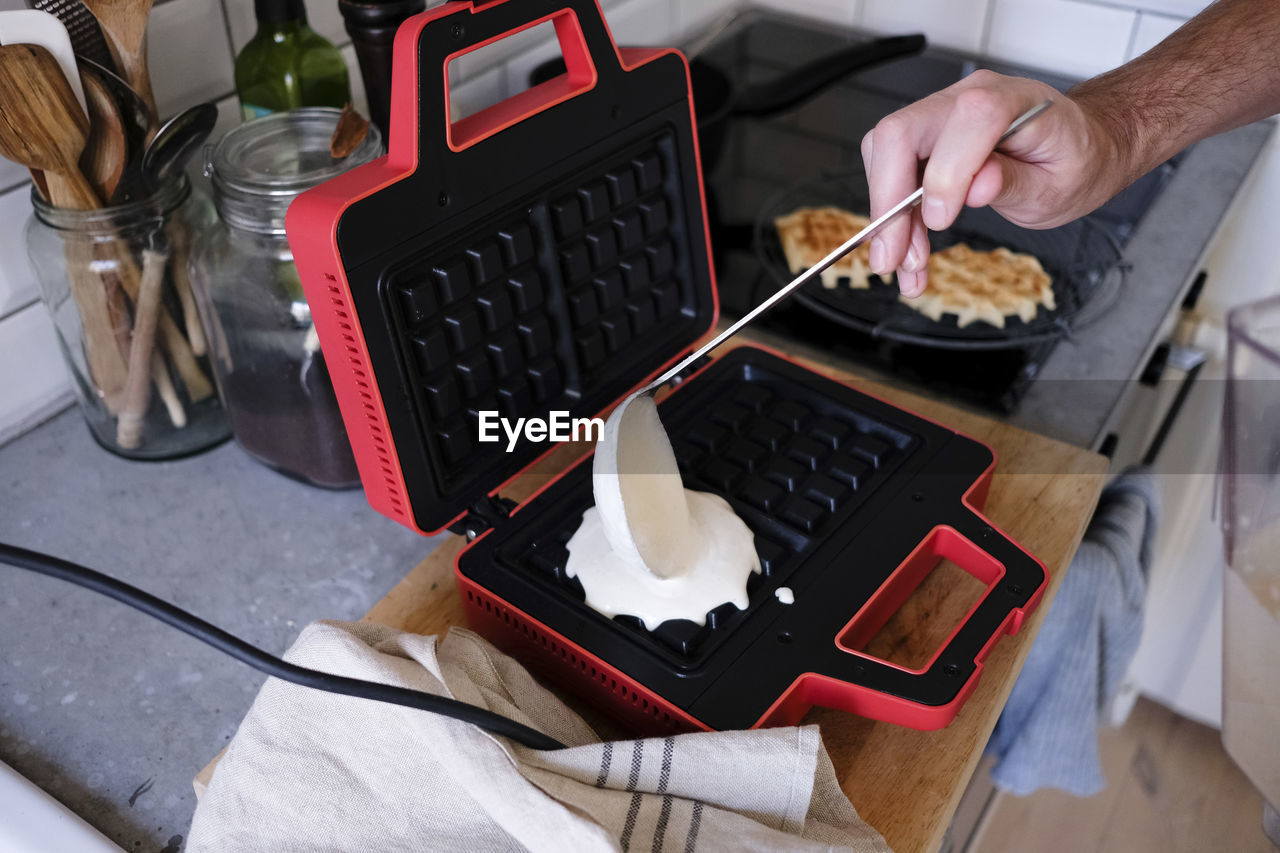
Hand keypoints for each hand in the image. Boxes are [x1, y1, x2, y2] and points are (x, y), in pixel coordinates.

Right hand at [861, 70, 1123, 296]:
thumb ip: (1016, 183)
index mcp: (1014, 100)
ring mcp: (941, 115)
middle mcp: (968, 98)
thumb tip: (975, 188)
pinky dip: (893, 217)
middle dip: (889, 201)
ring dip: (887, 217)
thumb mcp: (1059, 186)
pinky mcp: (926, 139)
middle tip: (894, 259)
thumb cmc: (1074, 162)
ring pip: (885, 156)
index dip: (944, 172)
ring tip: (904, 265)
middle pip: (900, 134)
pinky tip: (904, 251)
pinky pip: (892, 170)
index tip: (939, 222)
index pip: (967, 120)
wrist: (1080, 149)